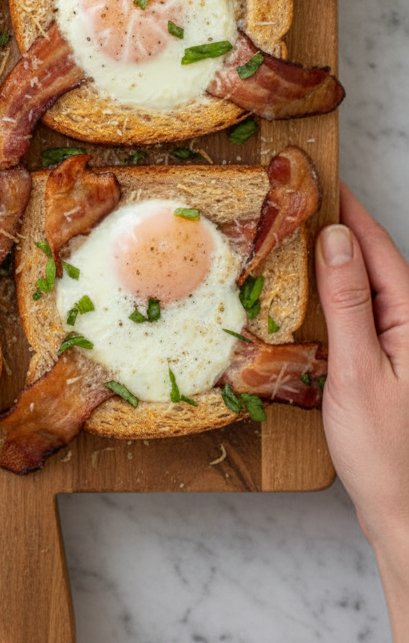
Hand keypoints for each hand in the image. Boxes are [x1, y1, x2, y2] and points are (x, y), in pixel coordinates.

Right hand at [315, 183, 408, 641]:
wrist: (402, 516)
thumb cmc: (385, 454)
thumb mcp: (358, 371)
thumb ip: (348, 302)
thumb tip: (337, 239)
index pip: (377, 247)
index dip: (348, 207)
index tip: (317, 176)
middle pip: (373, 261)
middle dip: (337, 226)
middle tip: (294, 198)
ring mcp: (400, 346)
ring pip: (365, 287)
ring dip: (332, 260)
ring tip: (293, 234)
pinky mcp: (386, 364)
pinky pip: (360, 314)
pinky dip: (332, 296)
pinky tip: (305, 295)